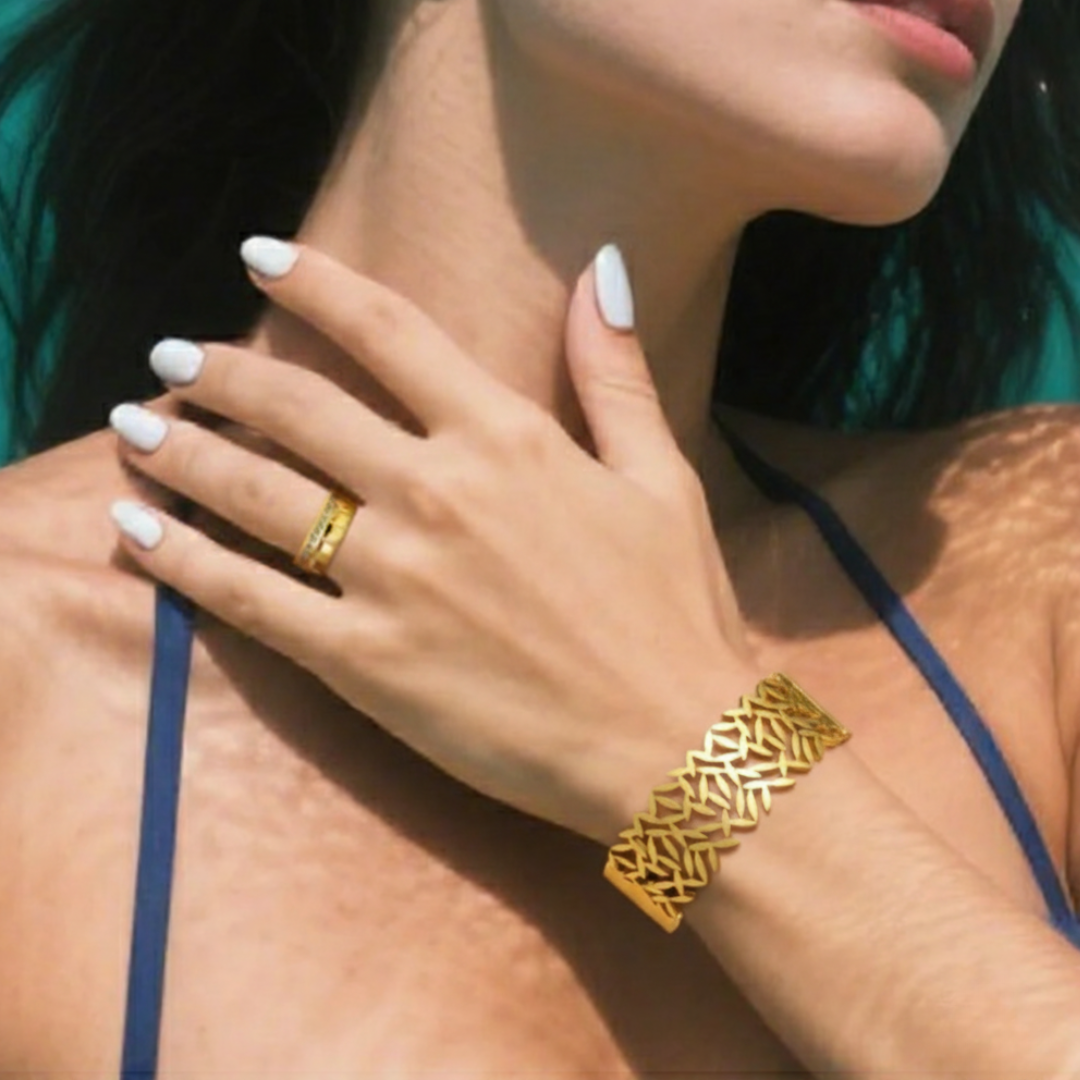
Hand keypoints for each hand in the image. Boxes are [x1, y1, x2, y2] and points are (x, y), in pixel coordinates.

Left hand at [109, 239, 762, 845]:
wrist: (674, 744)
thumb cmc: (675, 611)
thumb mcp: (663, 476)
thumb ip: (615, 370)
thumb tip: (601, 265)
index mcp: (506, 439)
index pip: (388, 333)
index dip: (316, 284)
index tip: (260, 257)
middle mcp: (436, 492)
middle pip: (296, 408)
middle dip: (219, 372)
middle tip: (171, 358)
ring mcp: (393, 578)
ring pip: (255, 493)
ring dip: (181, 452)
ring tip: (132, 428)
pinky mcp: (365, 663)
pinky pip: (250, 600)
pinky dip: (182, 561)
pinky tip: (133, 531)